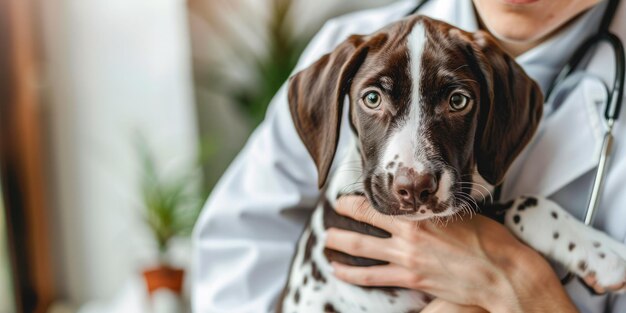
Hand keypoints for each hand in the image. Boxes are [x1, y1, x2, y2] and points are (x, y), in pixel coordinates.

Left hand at [326, 195, 577, 312]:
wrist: (501, 272)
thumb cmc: (488, 239)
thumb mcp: (460, 213)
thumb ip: (434, 210)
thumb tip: (423, 203)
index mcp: (419, 214)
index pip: (378, 202)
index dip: (357, 199)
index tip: (347, 197)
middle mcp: (408, 234)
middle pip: (363, 222)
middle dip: (342, 217)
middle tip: (331, 215)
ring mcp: (407, 258)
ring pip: (361, 249)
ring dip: (340, 245)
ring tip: (327, 242)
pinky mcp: (411, 279)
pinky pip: (373, 277)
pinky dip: (353, 274)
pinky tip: (340, 271)